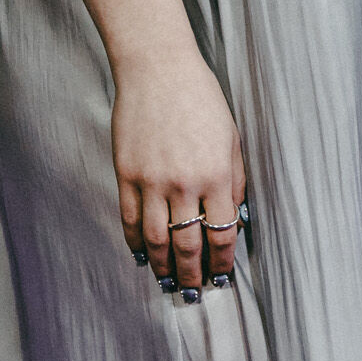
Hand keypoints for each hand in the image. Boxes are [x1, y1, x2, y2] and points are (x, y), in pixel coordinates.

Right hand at [109, 42, 247, 297]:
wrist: (157, 67)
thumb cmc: (200, 98)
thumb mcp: (232, 138)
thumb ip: (234, 182)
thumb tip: (232, 223)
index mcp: (217, 175)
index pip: (222, 235)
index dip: (221, 262)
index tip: (221, 277)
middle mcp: (185, 183)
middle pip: (189, 245)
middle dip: (193, 275)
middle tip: (194, 292)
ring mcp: (152, 179)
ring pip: (157, 240)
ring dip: (164, 267)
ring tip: (169, 282)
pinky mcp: (127, 173)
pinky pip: (131, 219)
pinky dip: (136, 242)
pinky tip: (142, 255)